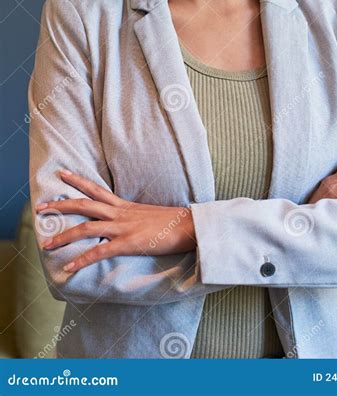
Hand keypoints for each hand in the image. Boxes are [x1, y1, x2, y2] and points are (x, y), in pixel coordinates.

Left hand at [35, 170, 195, 272]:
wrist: (189, 226)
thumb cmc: (172, 222)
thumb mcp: (148, 214)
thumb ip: (133, 215)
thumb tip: (124, 220)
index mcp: (124, 205)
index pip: (96, 189)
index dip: (77, 181)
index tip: (61, 173)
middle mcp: (120, 213)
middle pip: (83, 205)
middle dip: (60, 206)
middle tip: (40, 207)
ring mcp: (123, 227)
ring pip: (86, 227)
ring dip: (63, 236)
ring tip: (46, 244)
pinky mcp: (128, 243)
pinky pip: (99, 251)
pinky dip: (82, 260)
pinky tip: (69, 268)